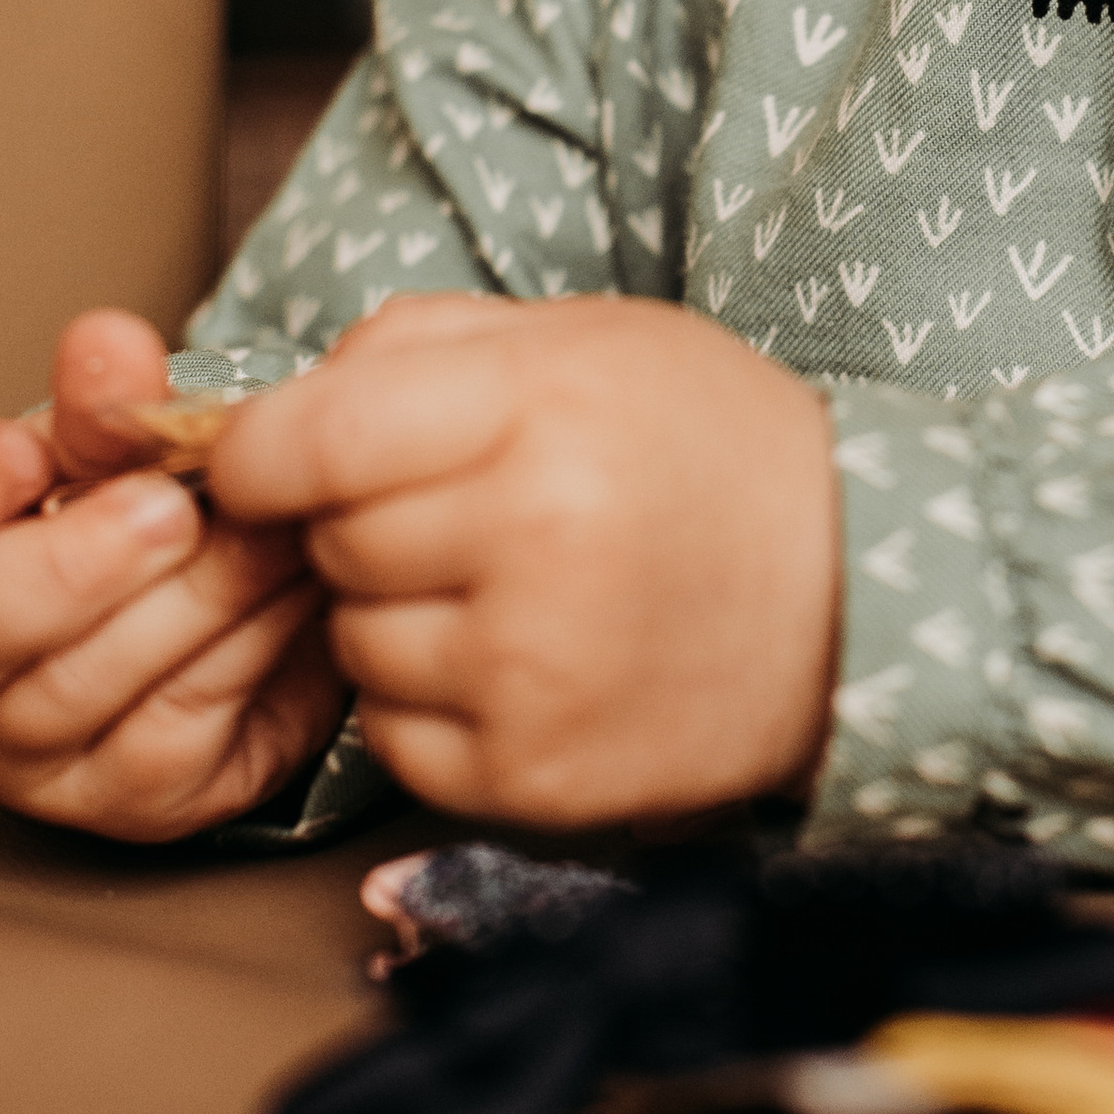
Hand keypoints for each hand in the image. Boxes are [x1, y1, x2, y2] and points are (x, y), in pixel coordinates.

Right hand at [0, 311, 343, 840]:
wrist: (252, 594)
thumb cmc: (143, 508)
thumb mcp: (118, 448)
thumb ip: (102, 404)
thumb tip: (107, 342)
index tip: (35, 449)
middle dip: (74, 565)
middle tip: (172, 508)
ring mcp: (27, 757)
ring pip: (80, 688)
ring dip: (190, 596)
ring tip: (265, 529)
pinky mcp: (131, 800)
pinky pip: (174, 730)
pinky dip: (244, 647)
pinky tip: (291, 588)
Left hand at [210, 293, 840, 829]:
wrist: (851, 588)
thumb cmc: (702, 443)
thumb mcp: (582, 338)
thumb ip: (416, 346)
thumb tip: (268, 411)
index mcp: (540, 409)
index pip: (307, 440)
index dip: (262, 451)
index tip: (273, 459)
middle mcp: (532, 541)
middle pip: (329, 540)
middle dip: (361, 522)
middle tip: (459, 509)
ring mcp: (532, 672)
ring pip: (355, 642)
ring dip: (396, 613)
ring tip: (506, 584)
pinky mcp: (535, 775)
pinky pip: (394, 737)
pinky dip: (432, 702)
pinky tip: (521, 659)